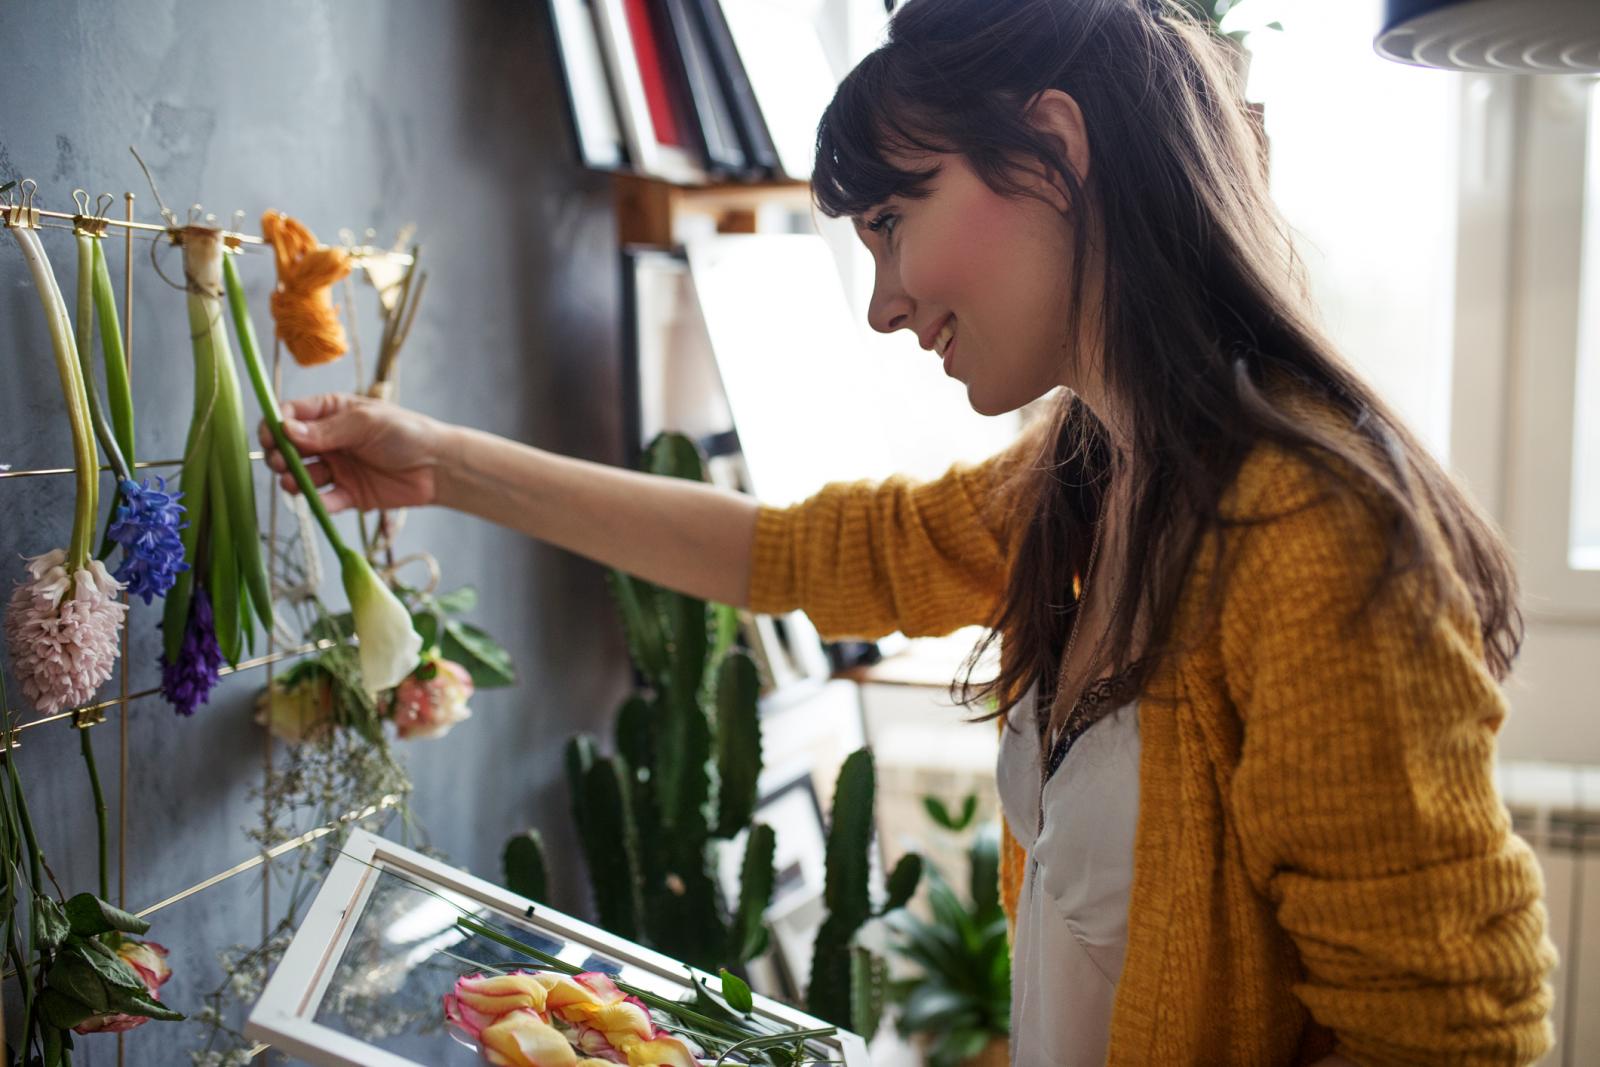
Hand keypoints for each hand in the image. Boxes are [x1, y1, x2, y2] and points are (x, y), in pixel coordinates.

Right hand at [258, 393, 444, 513]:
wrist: (438, 467)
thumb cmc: (406, 433)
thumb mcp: (365, 423)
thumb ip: (327, 430)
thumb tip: (286, 430)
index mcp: (331, 413)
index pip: (291, 416)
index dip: (276, 426)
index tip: (270, 437)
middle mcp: (328, 441)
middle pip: (289, 449)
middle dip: (280, 456)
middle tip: (283, 462)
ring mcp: (337, 468)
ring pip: (301, 476)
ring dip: (293, 480)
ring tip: (294, 482)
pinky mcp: (348, 494)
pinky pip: (324, 501)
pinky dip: (318, 503)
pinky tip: (320, 501)